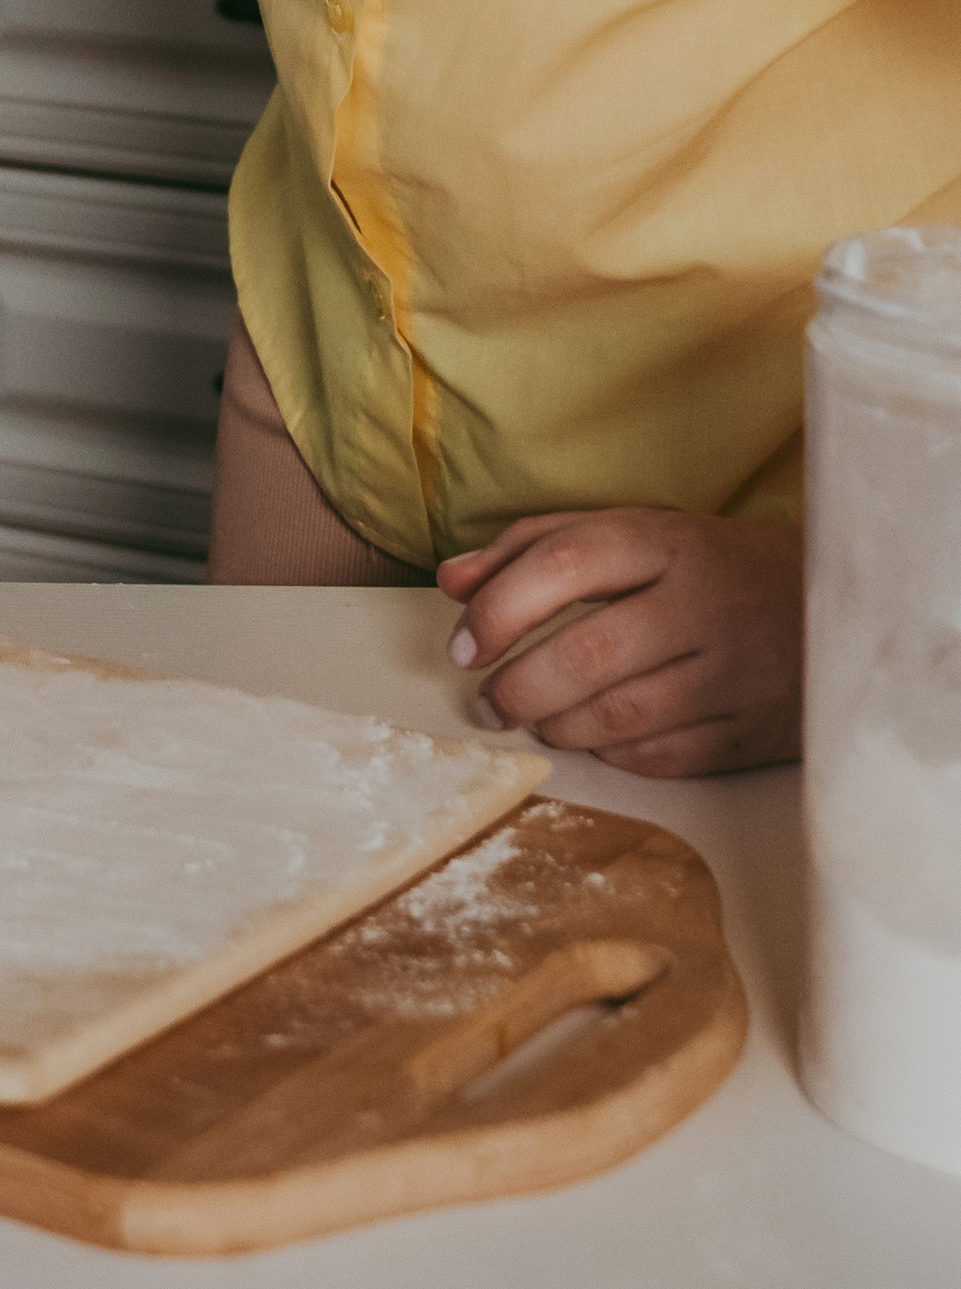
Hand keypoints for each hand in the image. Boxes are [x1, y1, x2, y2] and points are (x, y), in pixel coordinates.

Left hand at [438, 508, 802, 778]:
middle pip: (586, 653)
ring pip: (620, 715)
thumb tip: (451, 580)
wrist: (836, 600)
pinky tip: (596, 739)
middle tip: (487, 701)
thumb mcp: (629, 532)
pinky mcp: (754, 729)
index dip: (500, 609)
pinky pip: (663, 756)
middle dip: (518, 687)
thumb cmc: (707, 565)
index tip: (462, 646)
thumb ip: (534, 547)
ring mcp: (734, 670)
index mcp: (665, 541)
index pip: (565, 563)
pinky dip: (614, 754)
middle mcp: (702, 603)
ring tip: (533, 718)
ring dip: (557, 725)